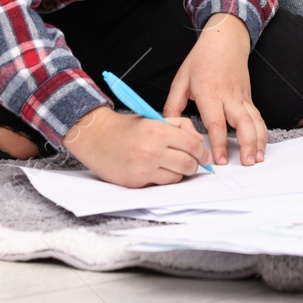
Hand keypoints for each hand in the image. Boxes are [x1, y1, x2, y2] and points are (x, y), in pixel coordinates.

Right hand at [61, 105, 209, 186]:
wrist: (97, 138)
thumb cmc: (126, 128)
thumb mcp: (153, 118)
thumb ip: (179, 126)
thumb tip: (199, 141)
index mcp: (158, 130)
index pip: (192, 144)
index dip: (203, 152)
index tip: (205, 155)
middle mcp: (152, 150)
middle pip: (189, 163)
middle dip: (195, 164)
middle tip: (193, 162)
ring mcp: (144, 167)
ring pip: (178, 176)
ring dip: (180, 173)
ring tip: (174, 165)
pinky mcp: (137, 181)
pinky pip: (162, 183)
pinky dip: (165, 178)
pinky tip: (160, 170)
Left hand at [163, 13, 266, 165]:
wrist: (225, 40)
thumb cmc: (202, 59)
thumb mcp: (181, 78)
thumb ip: (172, 104)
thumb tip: (167, 125)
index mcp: (210, 93)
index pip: (216, 122)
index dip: (219, 143)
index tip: (219, 160)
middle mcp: (229, 97)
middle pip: (243, 123)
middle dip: (246, 145)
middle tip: (246, 163)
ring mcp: (242, 97)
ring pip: (255, 121)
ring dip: (258, 141)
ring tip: (257, 159)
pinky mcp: (248, 98)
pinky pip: (258, 117)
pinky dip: (262, 133)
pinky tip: (261, 146)